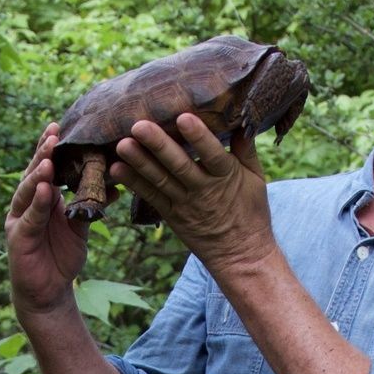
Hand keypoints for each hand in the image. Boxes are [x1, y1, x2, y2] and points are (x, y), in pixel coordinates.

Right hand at [6, 123, 88, 319]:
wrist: (50, 293)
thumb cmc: (61, 257)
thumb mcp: (80, 228)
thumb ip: (89, 206)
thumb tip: (114, 185)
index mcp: (41, 198)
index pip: (45, 168)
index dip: (50, 149)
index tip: (59, 127)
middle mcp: (26, 204)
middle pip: (33, 173)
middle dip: (43, 153)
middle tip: (53, 134)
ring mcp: (19, 219)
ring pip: (27, 191)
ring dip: (37, 174)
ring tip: (48, 158)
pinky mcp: (17, 238)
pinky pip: (29, 217)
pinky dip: (36, 203)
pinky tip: (44, 189)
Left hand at [114, 113, 270, 273]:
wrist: (240, 255)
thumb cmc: (251, 213)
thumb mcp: (256, 179)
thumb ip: (246, 150)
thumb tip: (240, 119)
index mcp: (226, 177)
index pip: (212, 154)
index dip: (198, 137)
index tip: (184, 117)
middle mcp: (202, 190)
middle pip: (178, 165)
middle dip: (158, 145)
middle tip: (139, 126)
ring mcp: (184, 204)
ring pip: (160, 180)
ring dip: (139, 162)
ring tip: (121, 144)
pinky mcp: (171, 215)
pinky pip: (150, 197)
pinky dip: (134, 183)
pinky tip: (117, 169)